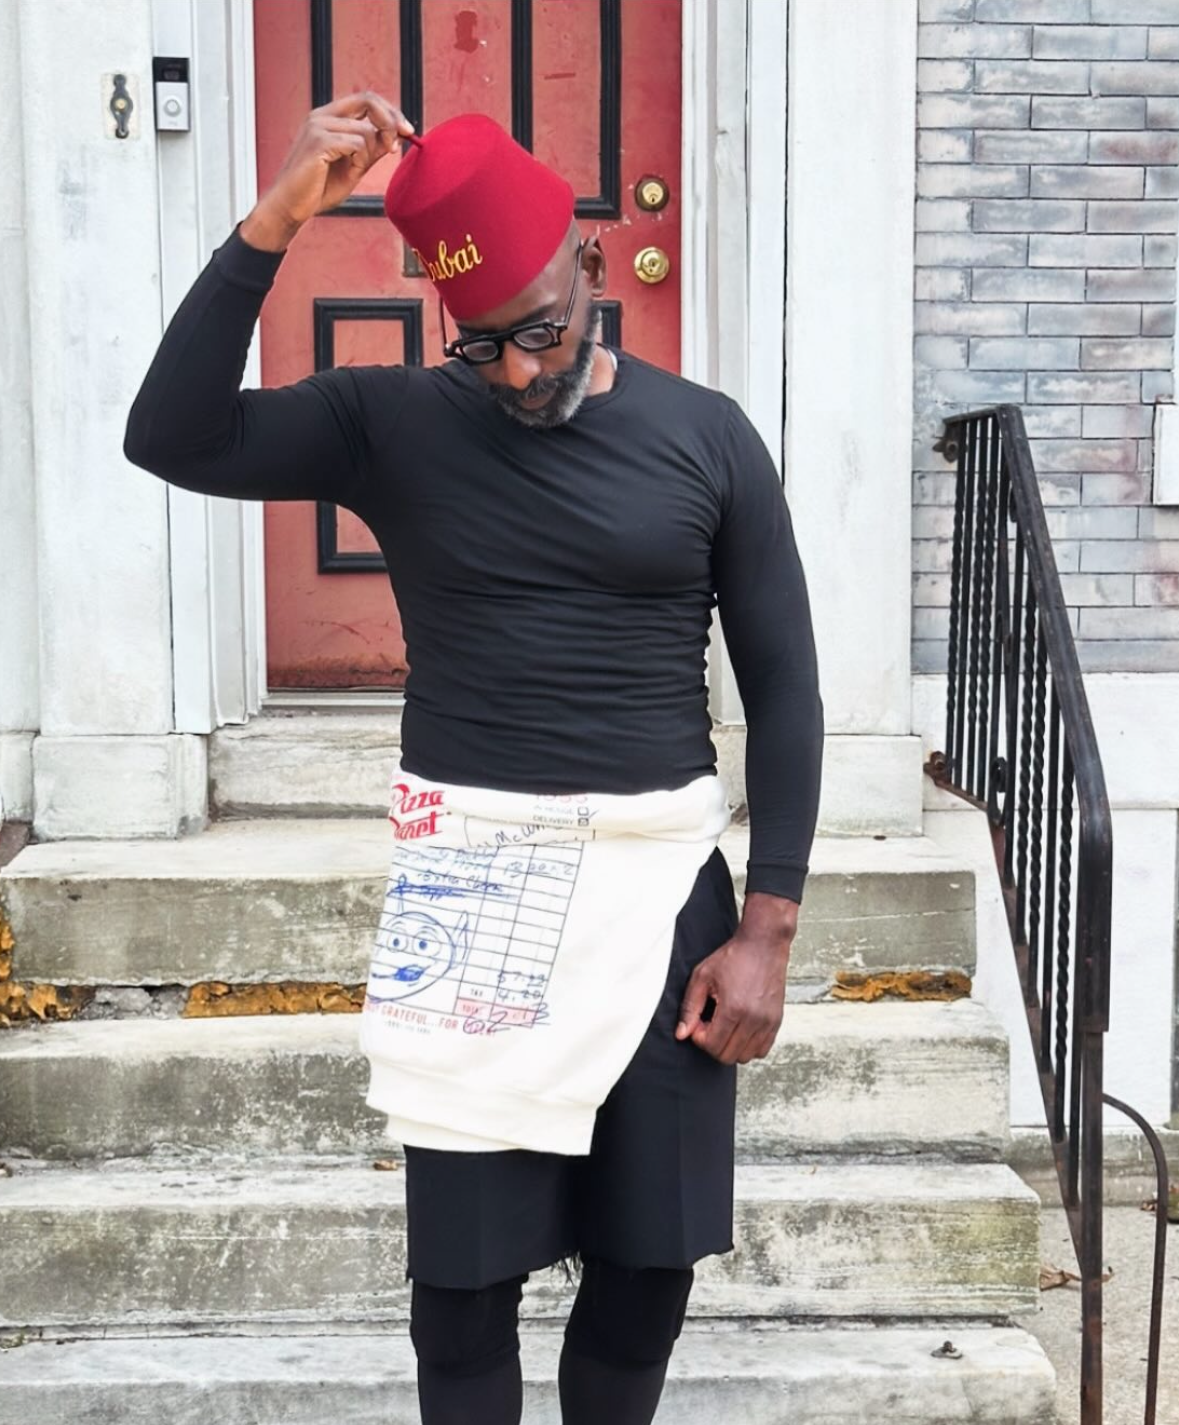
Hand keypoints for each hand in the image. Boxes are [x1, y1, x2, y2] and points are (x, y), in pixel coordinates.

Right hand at [241, 91, 413, 250]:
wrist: (291, 207)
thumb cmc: (318, 189)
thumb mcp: (352, 167)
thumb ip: (370, 150)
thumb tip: (395, 137)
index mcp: (329, 117)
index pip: (366, 99)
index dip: (391, 112)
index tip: (407, 131)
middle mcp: (322, 115)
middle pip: (369, 100)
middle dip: (391, 121)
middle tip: (397, 146)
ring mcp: (318, 125)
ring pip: (365, 130)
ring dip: (369, 155)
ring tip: (354, 170)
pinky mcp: (318, 141)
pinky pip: (357, 144)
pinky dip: (360, 160)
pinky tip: (349, 171)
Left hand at [675, 892, 797, 1064]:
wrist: (763, 944)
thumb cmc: (734, 957)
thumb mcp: (702, 976)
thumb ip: (690, 1007)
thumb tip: (682, 1034)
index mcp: (734, 1008)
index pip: (713, 1045)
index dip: (699, 1038)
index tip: (699, 1022)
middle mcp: (754, 1019)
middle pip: (728, 1056)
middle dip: (713, 1044)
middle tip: (710, 1023)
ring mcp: (768, 1022)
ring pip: (745, 1057)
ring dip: (731, 1046)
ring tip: (725, 1025)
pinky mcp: (777, 1021)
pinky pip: (762, 1050)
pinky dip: (748, 1046)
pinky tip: (740, 1028)